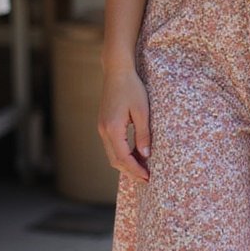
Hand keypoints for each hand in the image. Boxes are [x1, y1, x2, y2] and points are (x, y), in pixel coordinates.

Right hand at [98, 66, 150, 182]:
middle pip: (115, 160)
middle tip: (146, 179)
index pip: (123, 157)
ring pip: (112, 154)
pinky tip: (134, 155)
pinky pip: (111, 146)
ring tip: (142, 170)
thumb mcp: (143, 111)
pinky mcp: (104, 124)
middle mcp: (103, 130)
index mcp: (112, 128)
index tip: (148, 178)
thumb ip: (143, 135)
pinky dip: (122, 154)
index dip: (136, 170)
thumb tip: (145, 156)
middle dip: (130, 172)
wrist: (117, 71)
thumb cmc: (132, 88)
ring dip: (126, 164)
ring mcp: (101, 128)